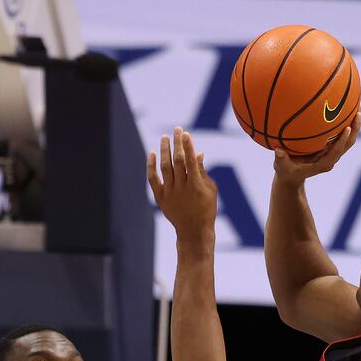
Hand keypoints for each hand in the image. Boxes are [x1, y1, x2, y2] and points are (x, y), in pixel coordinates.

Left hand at [147, 126, 217, 240]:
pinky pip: (153, 178)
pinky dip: (151, 166)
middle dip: (177, 143)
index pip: (191, 161)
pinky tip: (152, 153)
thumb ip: (203, 171)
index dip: (188, 146)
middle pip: (177, 160)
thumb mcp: (210, 190)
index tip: (186, 133)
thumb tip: (198, 153)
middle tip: (177, 129)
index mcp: (196, 185)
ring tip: (164, 137)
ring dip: (164, 150)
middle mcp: (182, 187)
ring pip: (165, 166)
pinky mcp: (160, 197)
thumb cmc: (206, 208)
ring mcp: (170, 192)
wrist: (193, 231)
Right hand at [273, 112, 360, 186]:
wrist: (292, 177)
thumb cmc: (287, 172)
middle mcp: (331, 158)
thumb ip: (281, 160)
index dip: (342, 140)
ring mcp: (332, 152)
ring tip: (358, 104)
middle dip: (355, 128)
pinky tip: (344, 105)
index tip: (347, 128)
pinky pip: (340, 134)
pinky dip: (345, 121)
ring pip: (347, 138)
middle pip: (348, 143)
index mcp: (323, 164)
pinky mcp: (330, 147)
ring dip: (353, 122)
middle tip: (359, 111)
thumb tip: (278, 150)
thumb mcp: (282, 167)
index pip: (336, 151)